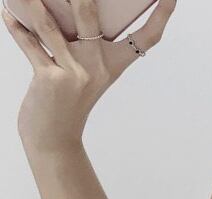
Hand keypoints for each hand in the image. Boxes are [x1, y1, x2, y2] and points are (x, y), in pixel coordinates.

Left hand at [2, 0, 175, 152]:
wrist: (54, 136)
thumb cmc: (68, 100)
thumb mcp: (84, 71)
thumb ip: (80, 42)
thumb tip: (62, 6)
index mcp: (113, 64)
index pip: (146, 38)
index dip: (161, 16)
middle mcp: (98, 67)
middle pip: (90, 17)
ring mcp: (75, 73)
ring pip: (50, 27)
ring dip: (33, 4)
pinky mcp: (50, 79)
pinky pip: (29, 45)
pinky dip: (16, 28)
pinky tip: (8, 12)